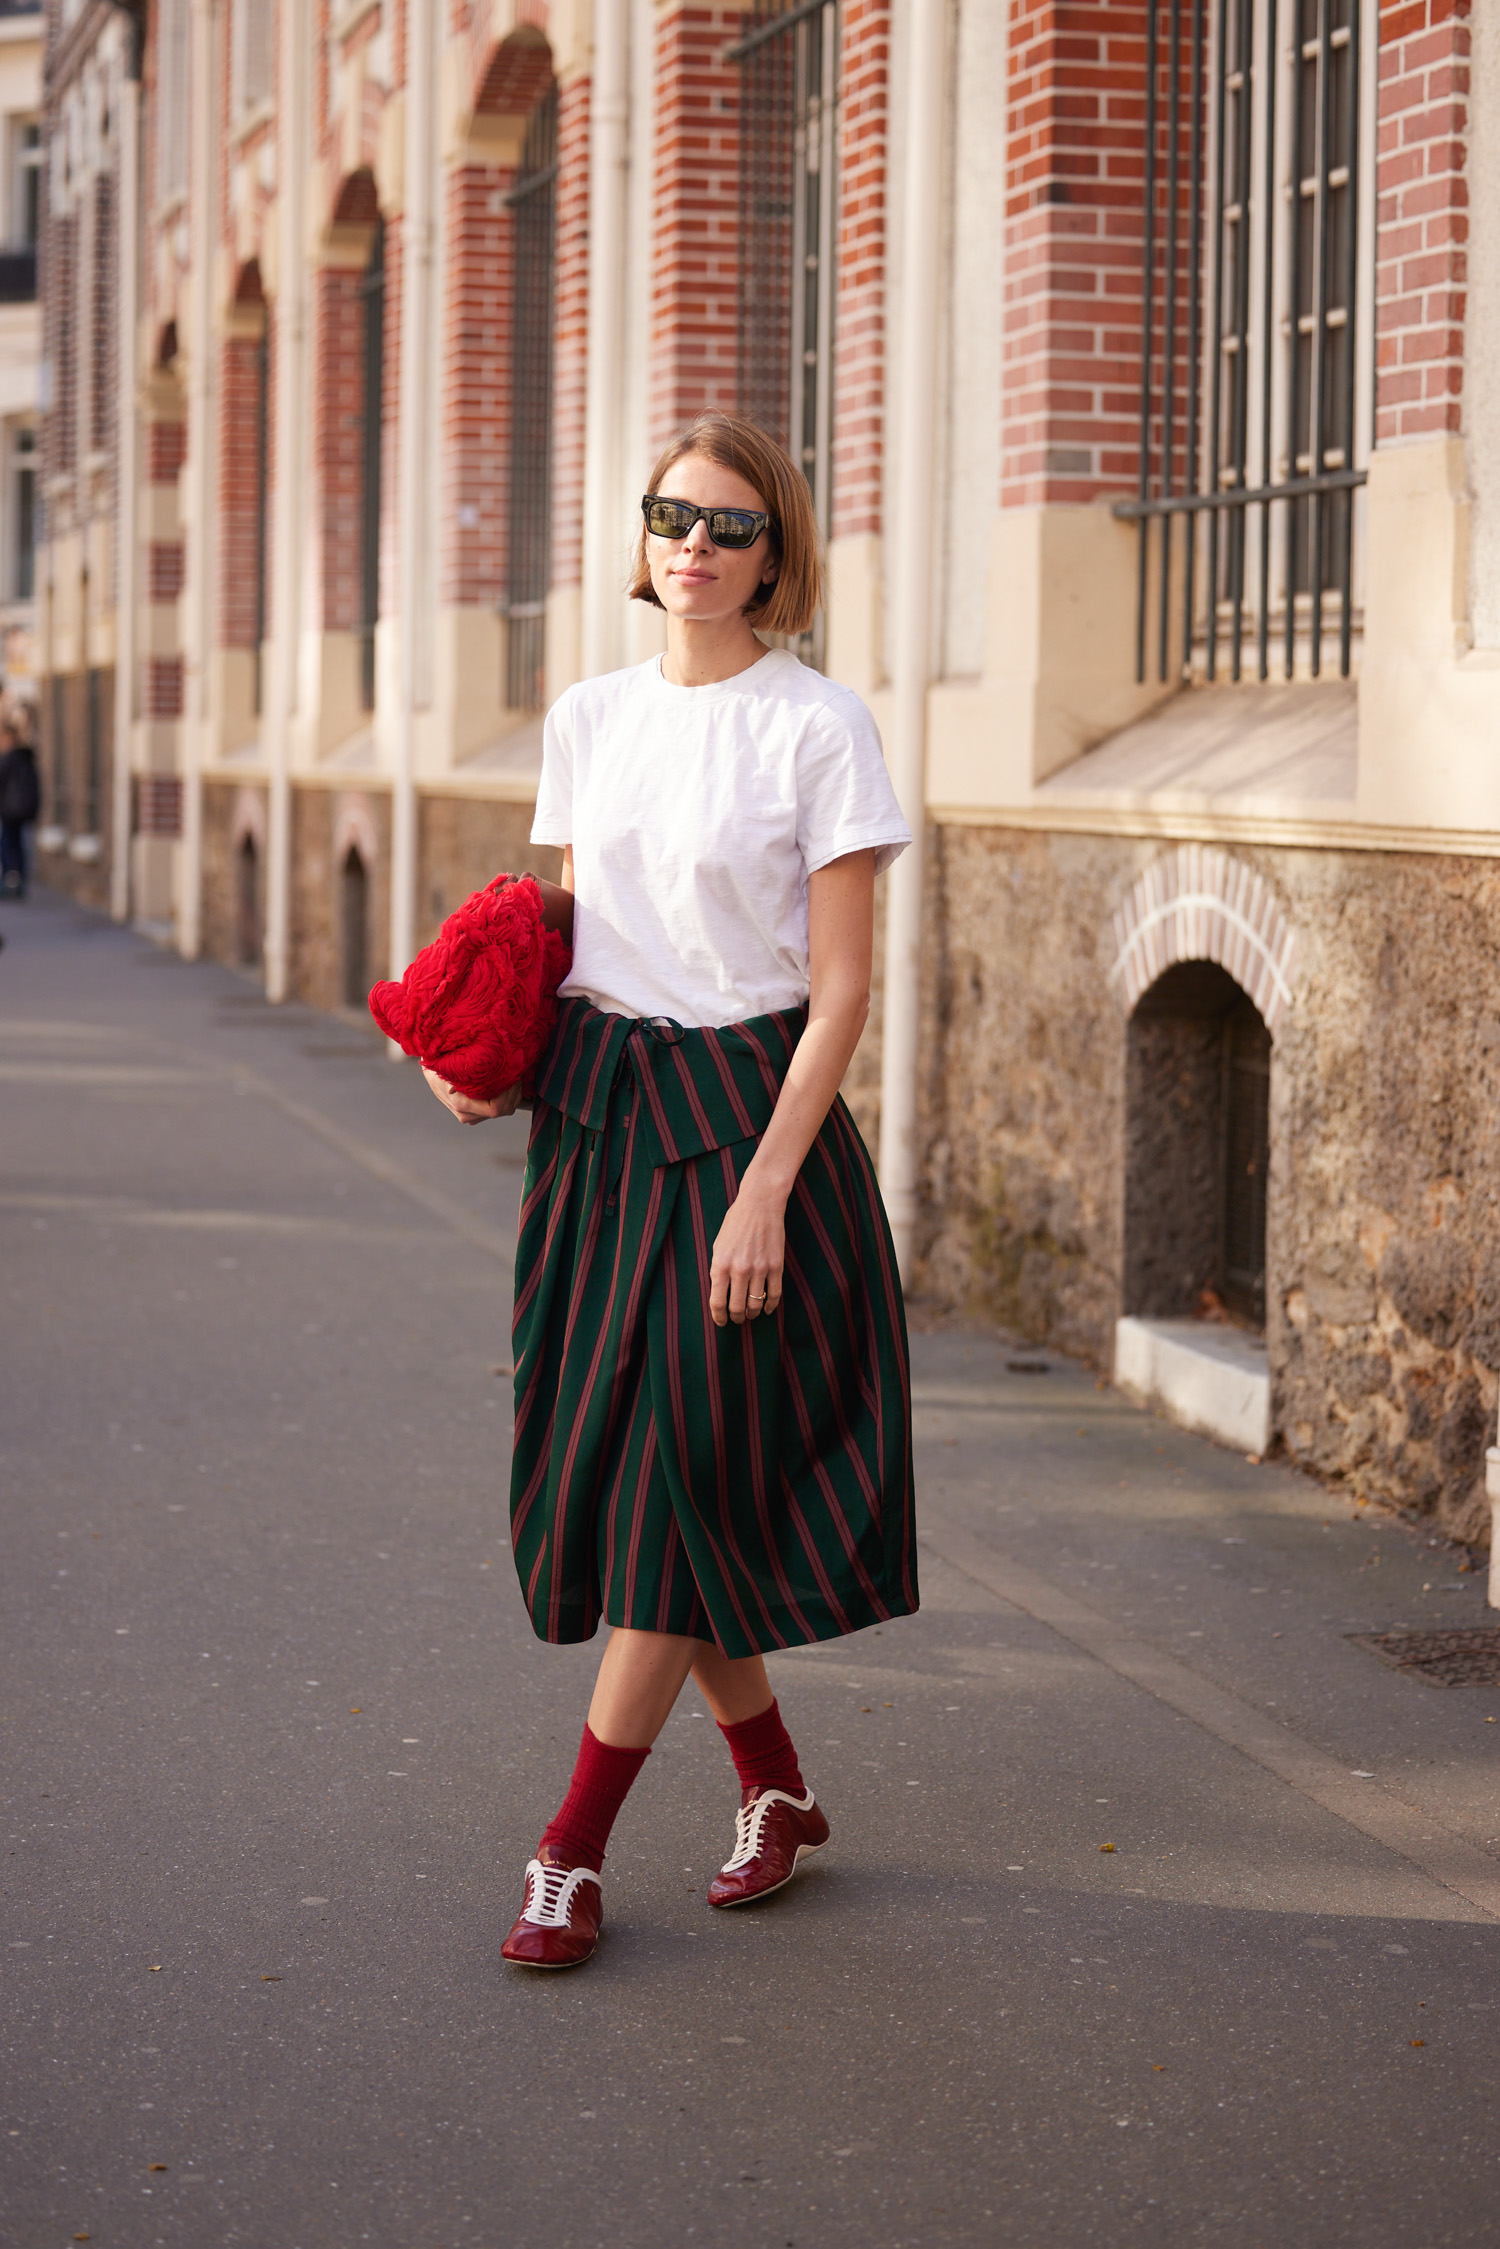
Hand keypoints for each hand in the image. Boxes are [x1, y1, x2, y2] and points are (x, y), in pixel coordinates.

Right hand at [422, 1066, 521, 1125]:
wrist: (433, 1072)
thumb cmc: (443, 1065)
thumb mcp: (456, 1065)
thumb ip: (474, 1071)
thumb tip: (497, 1070)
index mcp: (463, 1105)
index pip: (496, 1109)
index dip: (507, 1093)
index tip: (510, 1076)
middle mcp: (468, 1115)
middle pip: (504, 1110)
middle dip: (513, 1090)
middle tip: (516, 1072)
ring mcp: (474, 1117)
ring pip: (507, 1110)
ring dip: (514, 1093)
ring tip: (513, 1075)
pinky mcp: (479, 1114)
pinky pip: (503, 1109)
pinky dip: (510, 1096)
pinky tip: (509, 1082)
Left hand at [708, 1174, 785, 1326]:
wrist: (760, 1205)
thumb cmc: (736, 1223)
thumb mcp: (718, 1246)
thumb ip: (718, 1269)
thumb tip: (720, 1292)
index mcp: (721, 1264)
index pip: (717, 1301)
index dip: (718, 1316)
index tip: (721, 1322)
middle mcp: (739, 1269)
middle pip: (737, 1307)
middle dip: (736, 1318)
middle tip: (736, 1319)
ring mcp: (759, 1268)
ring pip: (755, 1303)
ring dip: (752, 1313)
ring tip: (750, 1314)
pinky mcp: (776, 1265)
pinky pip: (774, 1294)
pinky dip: (770, 1306)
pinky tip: (766, 1309)